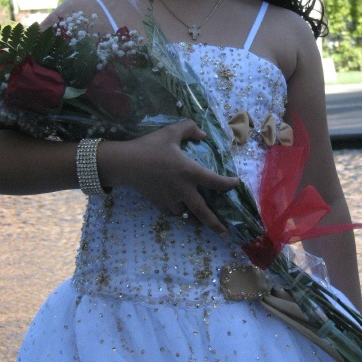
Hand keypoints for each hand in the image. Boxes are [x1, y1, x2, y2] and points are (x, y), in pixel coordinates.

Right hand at [99, 120, 236, 234]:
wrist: (125, 163)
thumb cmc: (149, 146)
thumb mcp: (170, 132)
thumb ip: (189, 128)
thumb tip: (203, 135)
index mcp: (189, 171)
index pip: (214, 181)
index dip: (227, 184)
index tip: (236, 184)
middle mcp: (182, 189)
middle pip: (202, 211)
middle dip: (214, 223)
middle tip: (225, 232)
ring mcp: (170, 199)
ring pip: (186, 212)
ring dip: (194, 215)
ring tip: (202, 219)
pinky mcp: (158, 203)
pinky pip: (172, 212)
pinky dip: (178, 211)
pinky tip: (179, 208)